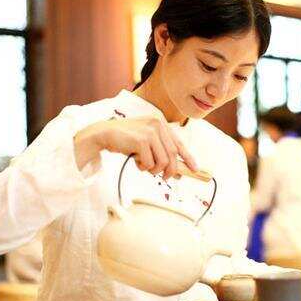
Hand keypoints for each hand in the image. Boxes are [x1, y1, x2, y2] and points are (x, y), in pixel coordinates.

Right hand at [73, 117, 197, 178]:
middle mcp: (157, 124)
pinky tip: (135, 160)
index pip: (179, 143)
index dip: (188, 158)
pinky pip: (149, 163)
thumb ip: (161, 151)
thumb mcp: (147, 142)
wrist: (104, 134)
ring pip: (162, 161)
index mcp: (160, 123)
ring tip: (143, 165)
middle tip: (164, 178)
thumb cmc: (126, 140)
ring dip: (153, 169)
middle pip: (172, 155)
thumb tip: (177, 171)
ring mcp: (149, 131)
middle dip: (170, 170)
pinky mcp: (141, 140)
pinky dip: (142, 166)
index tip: (196, 169)